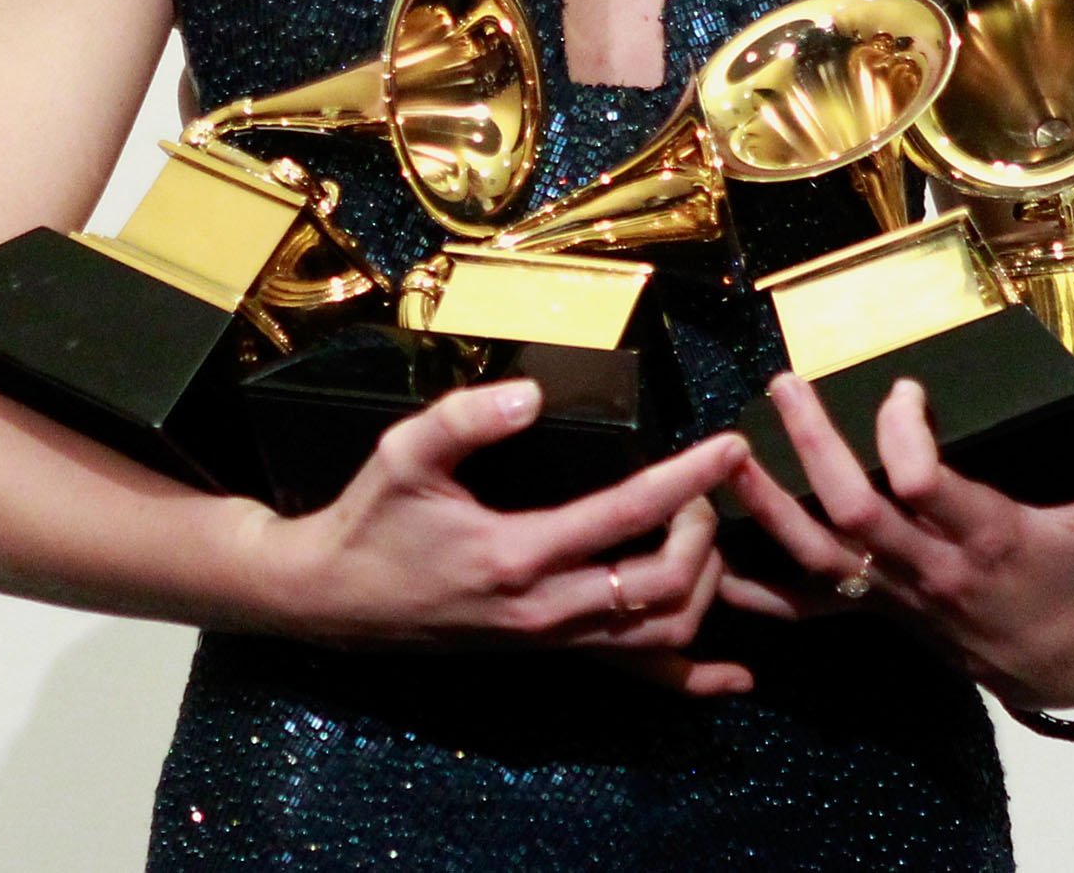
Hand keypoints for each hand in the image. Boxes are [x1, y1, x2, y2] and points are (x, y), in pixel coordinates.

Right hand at [250, 376, 756, 696]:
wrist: (335, 600)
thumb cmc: (372, 521)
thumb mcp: (403, 454)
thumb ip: (465, 418)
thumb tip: (534, 394)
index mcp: (516, 555)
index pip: (626, 516)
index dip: (686, 480)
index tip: (728, 446)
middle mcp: (545, 610)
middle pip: (664, 588)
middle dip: (702, 532)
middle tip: (701, 488)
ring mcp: (551, 641)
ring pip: (661, 637)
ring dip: (704, 587)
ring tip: (704, 536)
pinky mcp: (550, 654)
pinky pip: (635, 678)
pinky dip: (693, 679)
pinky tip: (738, 676)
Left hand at [723, 372, 1073, 711]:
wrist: (1062, 667)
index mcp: (988, 537)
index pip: (926, 485)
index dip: (904, 432)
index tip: (905, 385)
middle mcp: (931, 568)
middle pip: (855, 511)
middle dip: (813, 447)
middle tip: (785, 385)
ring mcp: (896, 595)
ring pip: (817, 556)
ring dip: (765, 506)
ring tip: (726, 452)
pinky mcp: (876, 610)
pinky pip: (806, 606)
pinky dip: (756, 589)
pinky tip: (710, 561)